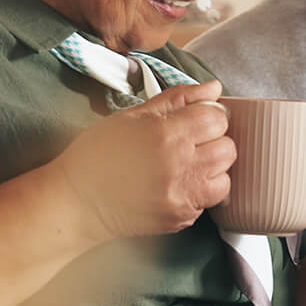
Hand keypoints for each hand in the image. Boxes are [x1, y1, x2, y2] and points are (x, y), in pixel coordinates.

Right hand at [58, 79, 235, 240]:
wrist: (78, 201)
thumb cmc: (98, 154)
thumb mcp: (133, 116)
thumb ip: (178, 98)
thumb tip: (213, 88)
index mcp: (166, 134)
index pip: (216, 118)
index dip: (208, 115)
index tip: (196, 119)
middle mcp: (179, 166)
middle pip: (227, 147)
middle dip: (214, 140)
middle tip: (191, 142)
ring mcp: (182, 196)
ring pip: (225, 176)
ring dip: (212, 167)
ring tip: (187, 164)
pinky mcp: (181, 217)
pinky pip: (210, 200)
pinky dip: (201, 190)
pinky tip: (177, 183)